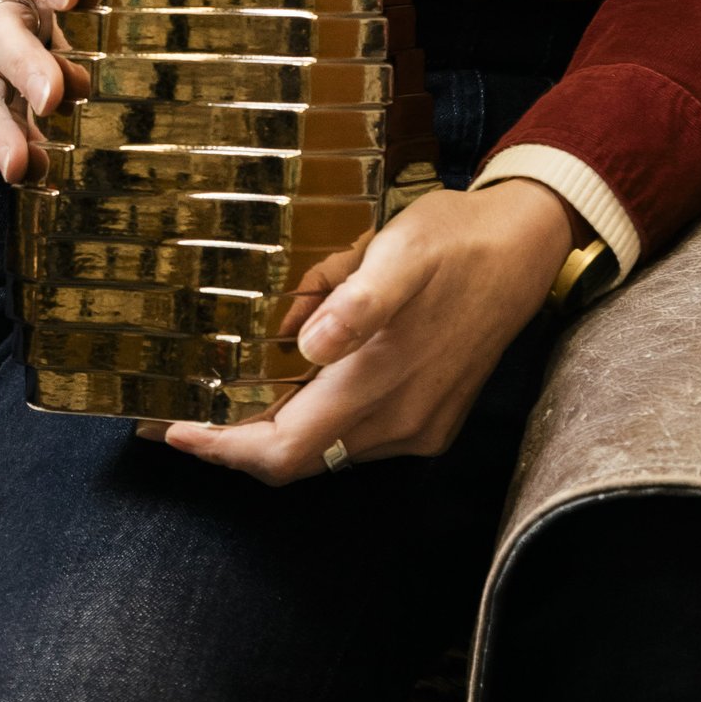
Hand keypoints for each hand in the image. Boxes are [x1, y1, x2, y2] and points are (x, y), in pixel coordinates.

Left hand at [166, 177, 575, 487]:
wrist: (526, 250)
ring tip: (230, 394)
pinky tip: (294, 387)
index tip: (174, 430)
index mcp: (382, 380)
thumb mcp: (402, 250)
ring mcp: (419, 428)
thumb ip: (358, 301)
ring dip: (275, 433)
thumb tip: (307, 344)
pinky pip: (355, 441)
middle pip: (298, 461)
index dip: (226, 450)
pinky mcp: (432, 423)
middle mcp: (400, 420)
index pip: (286, 450)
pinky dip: (315, 424)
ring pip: (325, 453)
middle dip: (236, 445)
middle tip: (184, 414)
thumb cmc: (455, 240)